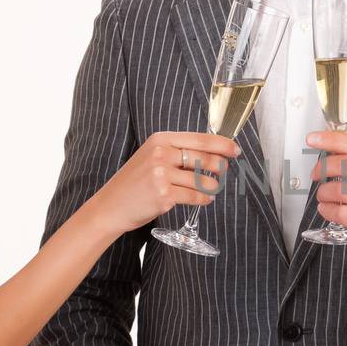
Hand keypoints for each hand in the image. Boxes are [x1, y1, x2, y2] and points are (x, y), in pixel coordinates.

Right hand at [95, 131, 239, 231]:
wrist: (111, 206)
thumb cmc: (134, 182)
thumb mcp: (152, 156)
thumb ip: (177, 152)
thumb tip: (212, 154)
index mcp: (160, 139)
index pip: (200, 139)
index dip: (222, 144)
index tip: (235, 150)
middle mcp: (161, 154)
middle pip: (204, 158)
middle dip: (220, 166)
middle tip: (225, 171)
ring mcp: (162, 175)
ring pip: (202, 180)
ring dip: (212, 186)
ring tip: (212, 188)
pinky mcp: (164, 195)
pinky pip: (195, 197)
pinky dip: (203, 199)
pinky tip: (205, 199)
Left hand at [306, 131, 346, 275]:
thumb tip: (334, 150)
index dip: (332, 140)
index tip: (313, 139)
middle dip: (324, 167)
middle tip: (315, 174)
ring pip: (341, 190)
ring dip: (324, 192)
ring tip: (324, 196)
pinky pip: (341, 213)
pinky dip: (327, 210)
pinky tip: (326, 209)